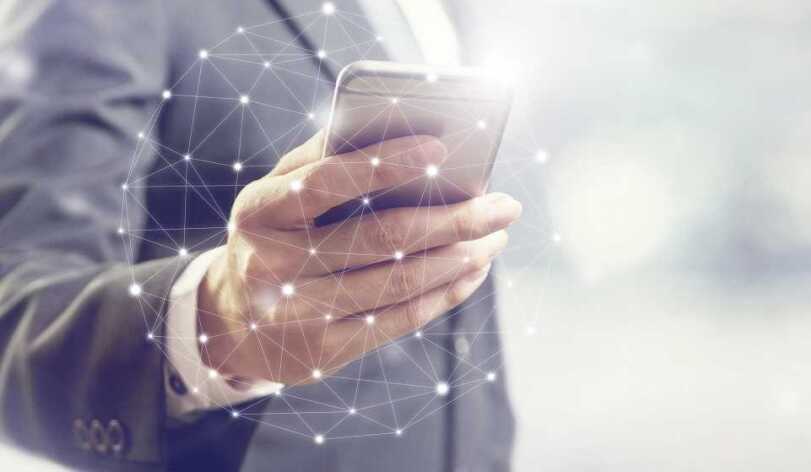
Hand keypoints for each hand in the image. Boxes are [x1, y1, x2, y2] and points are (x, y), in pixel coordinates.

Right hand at [197, 131, 520, 385]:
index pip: (325, 182)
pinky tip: (472, 271)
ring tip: (495, 236)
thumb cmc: (272, 238)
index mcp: (259, 212)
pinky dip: (445, 293)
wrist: (232, 321)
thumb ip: (321, 160)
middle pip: (380, 238)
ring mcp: (298, 315)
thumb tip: (394, 126)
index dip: (384, 164)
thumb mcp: (276, 194)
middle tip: (504, 205)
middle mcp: (273, 266)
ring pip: (398, 282)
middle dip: (453, 219)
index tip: (441, 147)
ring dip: (459, 257)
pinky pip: (400, 320)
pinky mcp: (325, 352)